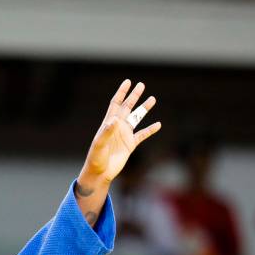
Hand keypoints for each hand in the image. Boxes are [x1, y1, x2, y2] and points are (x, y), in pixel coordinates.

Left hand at [77, 79, 160, 194]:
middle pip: (127, 107)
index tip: (128, 82)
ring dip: (144, 109)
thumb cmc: (96, 158)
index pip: (116, 103)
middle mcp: (117, 126)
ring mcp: (124, 135)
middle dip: (134, 96)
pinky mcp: (130, 145)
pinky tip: (158, 124)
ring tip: (152, 99)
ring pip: (136, 118)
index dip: (121, 92)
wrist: (100, 173)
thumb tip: (115, 120)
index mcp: (109, 123)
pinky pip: (142, 134)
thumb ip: (106, 132)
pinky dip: (150, 129)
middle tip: (142, 85)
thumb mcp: (99, 144)